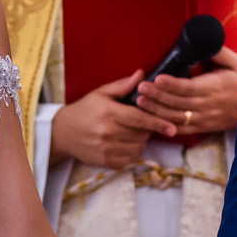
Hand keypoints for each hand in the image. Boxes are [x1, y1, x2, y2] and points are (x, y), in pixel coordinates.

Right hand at [50, 69, 176, 168]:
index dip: (158, 123)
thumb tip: (142, 74)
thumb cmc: (85, 109)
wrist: (63, 132)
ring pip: (138, 147)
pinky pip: (130, 158)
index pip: (139, 119)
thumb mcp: (101, 93)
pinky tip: (127, 142)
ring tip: (134, 131)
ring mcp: (108, 149)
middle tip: (144, 121)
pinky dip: (134, 150)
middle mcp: (109, 133)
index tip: (173, 127)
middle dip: (149, 128)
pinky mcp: (107, 162)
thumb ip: (123, 85)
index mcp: (109, 113)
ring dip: (142, 140)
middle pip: (142, 133)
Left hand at [132, 46, 236, 135]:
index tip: (157, 78)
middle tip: (141, 87)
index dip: (172, 84)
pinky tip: (150, 120)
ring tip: (140, 101)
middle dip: (157, 96)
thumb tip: (200, 44)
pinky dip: (165, 126)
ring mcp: (204, 119)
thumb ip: (217, 52)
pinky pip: (182, 130)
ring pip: (177, 118)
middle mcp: (208, 105)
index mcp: (214, 87)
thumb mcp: (234, 62)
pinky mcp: (202, 127)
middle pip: (179, 103)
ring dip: (156, 110)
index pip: (189, 88)